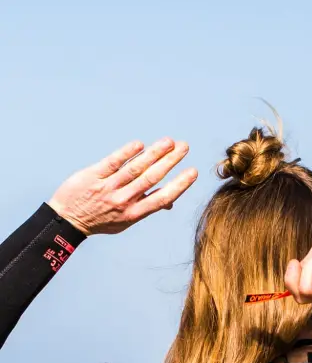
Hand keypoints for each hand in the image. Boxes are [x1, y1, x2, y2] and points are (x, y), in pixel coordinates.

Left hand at [48, 138, 197, 235]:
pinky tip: (140, 144)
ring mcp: (108, 188)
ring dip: (154, 153)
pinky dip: (127, 153)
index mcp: (134, 213)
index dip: (179, 185)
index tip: (193, 172)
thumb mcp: (125, 221)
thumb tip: (170, 202)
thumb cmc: (100, 219)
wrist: (67, 219)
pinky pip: (112, 163)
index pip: (162, 198)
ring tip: (168, 141)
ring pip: (135, 169)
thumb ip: (146, 208)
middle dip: (170, 161)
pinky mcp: (93, 176)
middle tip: (184, 147)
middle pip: (151, 178)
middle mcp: (123, 201)